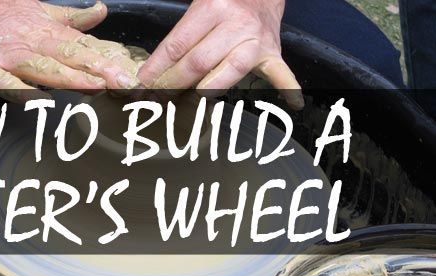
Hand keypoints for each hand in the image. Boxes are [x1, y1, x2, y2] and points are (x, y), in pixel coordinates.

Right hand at [0, 0, 139, 101]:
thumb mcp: (36, 8)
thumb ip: (70, 17)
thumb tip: (101, 12)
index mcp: (46, 29)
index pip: (84, 45)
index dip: (110, 57)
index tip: (136, 70)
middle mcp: (31, 42)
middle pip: (71, 56)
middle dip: (100, 69)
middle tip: (126, 82)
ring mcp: (8, 58)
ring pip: (44, 68)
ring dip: (70, 78)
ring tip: (94, 87)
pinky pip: (4, 84)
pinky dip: (20, 91)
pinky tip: (37, 101)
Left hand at [137, 0, 303, 108]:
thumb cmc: (222, 4)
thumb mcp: (196, 9)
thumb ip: (179, 39)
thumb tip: (150, 74)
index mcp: (211, 8)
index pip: (177, 45)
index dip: (157, 68)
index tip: (143, 85)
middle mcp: (235, 24)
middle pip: (198, 62)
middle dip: (173, 84)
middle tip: (157, 99)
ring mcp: (256, 41)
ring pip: (228, 72)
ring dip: (205, 92)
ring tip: (187, 105)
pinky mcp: (272, 53)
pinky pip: (282, 74)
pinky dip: (288, 89)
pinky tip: (293, 105)